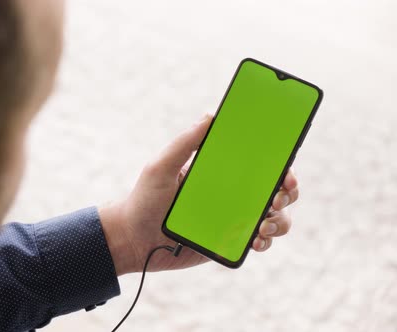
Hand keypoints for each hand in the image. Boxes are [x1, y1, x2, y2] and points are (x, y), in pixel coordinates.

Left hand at [99, 113, 298, 274]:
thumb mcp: (160, 166)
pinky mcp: (229, 241)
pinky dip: (266, 240)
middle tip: (279, 193)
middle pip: (275, 186)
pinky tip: (257, 240)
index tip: (286, 160)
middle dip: (287, 189)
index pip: (257, 159)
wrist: (133, 239)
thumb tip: (211, 115)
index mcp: (219, 169)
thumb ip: (184, 143)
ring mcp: (233, 216)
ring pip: (275, 214)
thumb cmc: (144, 199)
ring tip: (263, 224)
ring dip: (280, 218)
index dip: (279, 158)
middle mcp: (232, 191)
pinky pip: (260, 240)